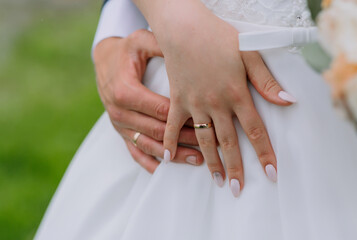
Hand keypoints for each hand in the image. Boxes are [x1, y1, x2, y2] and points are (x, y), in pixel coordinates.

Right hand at [93, 30, 203, 172]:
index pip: (161, 111)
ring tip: (198, 160)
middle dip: (186, 139)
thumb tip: (190, 48)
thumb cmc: (126, 52)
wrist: (103, 62)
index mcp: (125, 92)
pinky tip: (167, 170)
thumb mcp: (140, 42)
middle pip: (159, 131)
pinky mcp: (120, 132)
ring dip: (174, 155)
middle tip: (212, 146)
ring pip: (149, 145)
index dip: (185, 119)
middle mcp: (120, 113)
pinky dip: (151, 163)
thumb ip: (161, 46)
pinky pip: (135, 152)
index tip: (208, 123)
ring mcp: (119, 126)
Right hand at [133, 0, 295, 195]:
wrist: (186, 29)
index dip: (264, 153)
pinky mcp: (177, 100)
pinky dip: (171, 141)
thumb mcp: (250, 53)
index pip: (255, 130)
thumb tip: (288, 101)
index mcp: (237, 93)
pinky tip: (169, 157)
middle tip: (237, 189)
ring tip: (216, 181)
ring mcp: (195, 104)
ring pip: (205, 139)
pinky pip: (173, 125)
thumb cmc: (219, 38)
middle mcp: (216, 104)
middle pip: (229, 142)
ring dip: (211, 162)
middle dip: (236, 168)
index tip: (271, 174)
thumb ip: (268, 81)